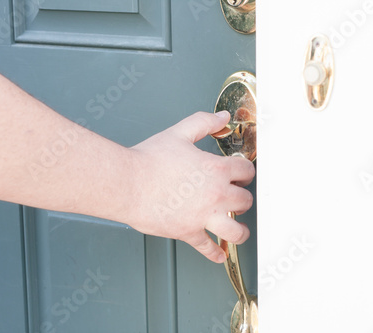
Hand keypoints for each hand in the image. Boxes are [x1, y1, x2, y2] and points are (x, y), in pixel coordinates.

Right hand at [127, 111, 254, 262]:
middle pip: (245, 201)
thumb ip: (204, 122)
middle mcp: (216, 194)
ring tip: (239, 230)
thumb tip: (221, 117)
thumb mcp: (179, 133)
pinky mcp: (188, 232)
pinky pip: (207, 248)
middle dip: (243, 200)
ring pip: (235, 231)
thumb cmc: (149, 160)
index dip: (246, 172)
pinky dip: (214, 253)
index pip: (246, 171)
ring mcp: (203, 216)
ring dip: (240, 231)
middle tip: (239, 199)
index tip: (242, 175)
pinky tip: (218, 255)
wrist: (126, 183)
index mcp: (216, 169)